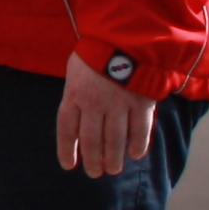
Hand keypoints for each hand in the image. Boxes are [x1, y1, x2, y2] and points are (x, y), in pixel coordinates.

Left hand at [57, 55, 160, 177]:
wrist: (124, 36)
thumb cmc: (95, 55)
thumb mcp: (75, 72)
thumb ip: (76, 97)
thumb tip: (77, 124)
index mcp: (74, 95)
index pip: (67, 130)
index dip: (67, 151)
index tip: (69, 166)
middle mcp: (94, 104)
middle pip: (91, 141)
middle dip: (93, 161)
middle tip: (96, 173)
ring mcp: (118, 105)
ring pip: (114, 141)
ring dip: (113, 159)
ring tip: (113, 169)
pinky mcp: (141, 103)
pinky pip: (140, 130)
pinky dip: (138, 145)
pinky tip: (135, 154)